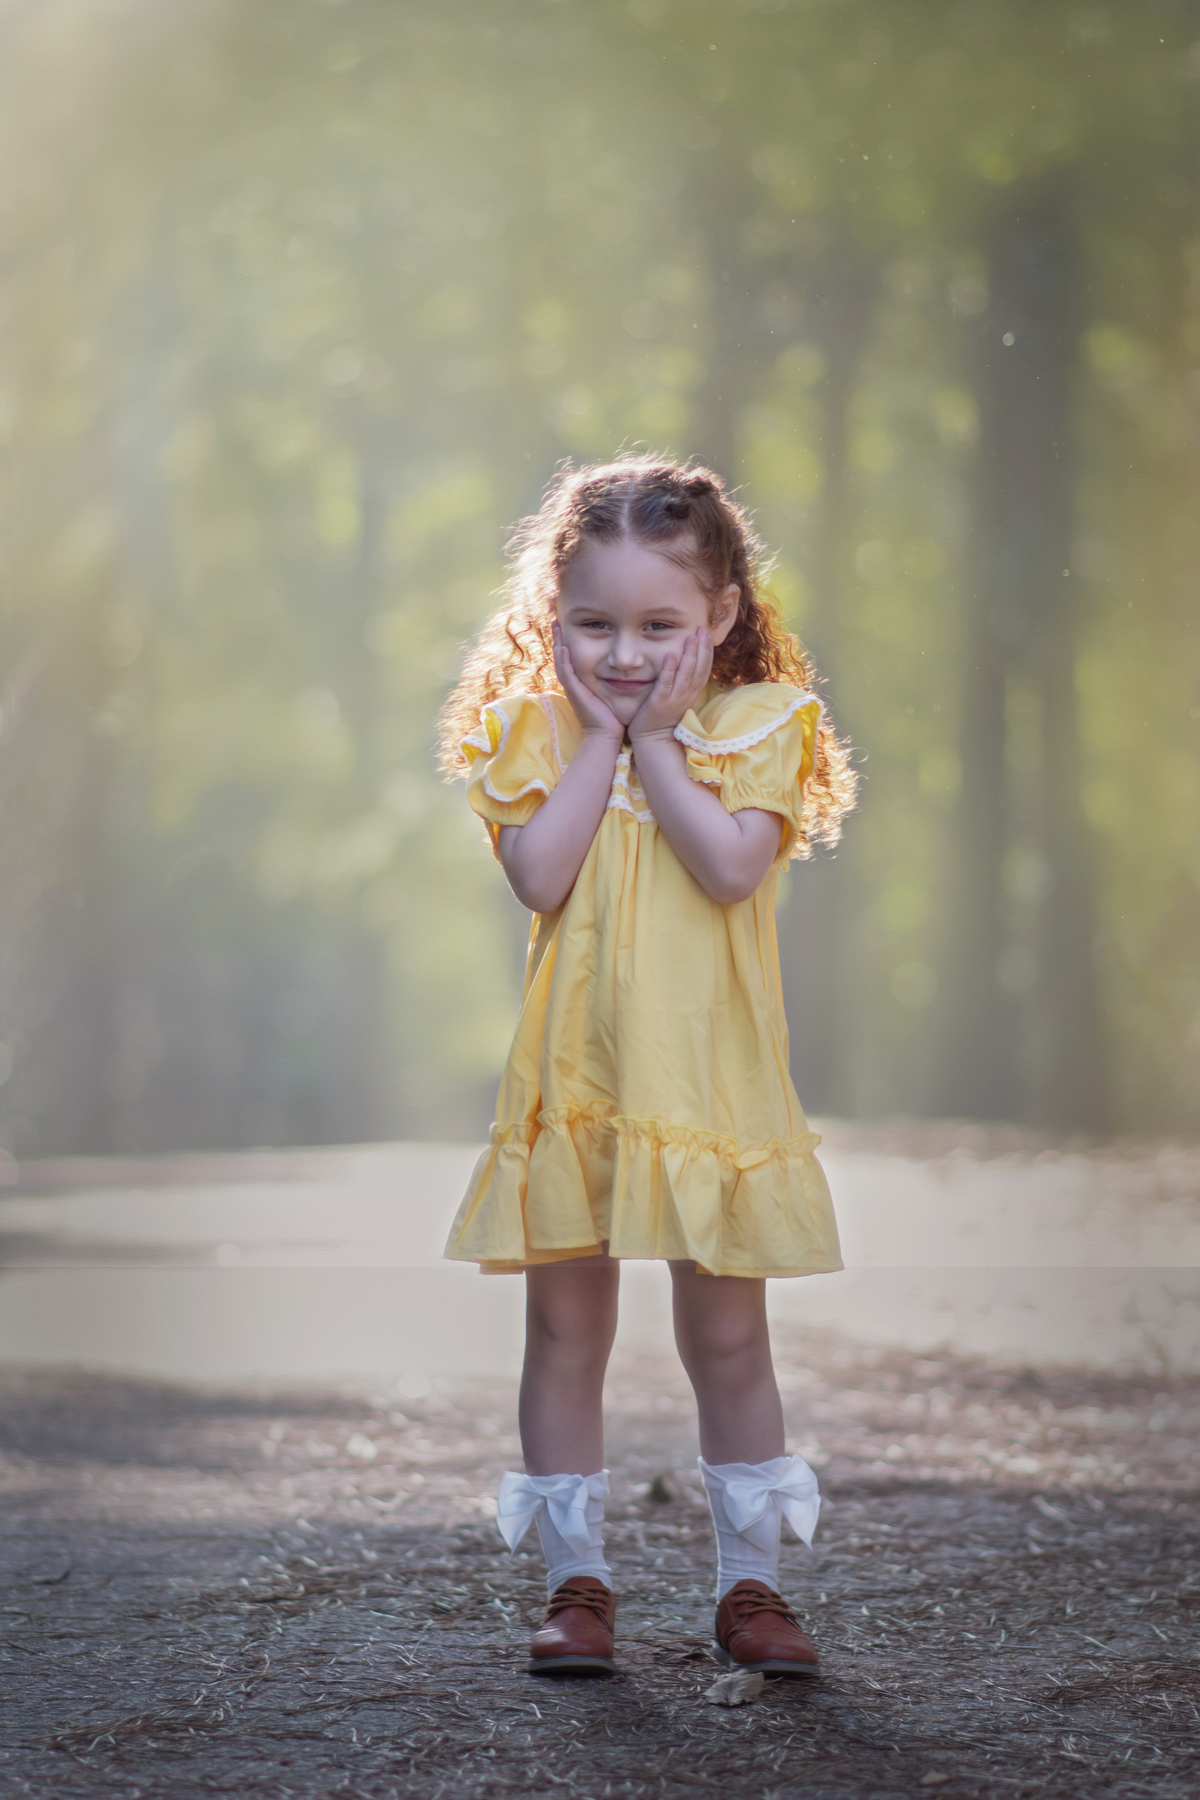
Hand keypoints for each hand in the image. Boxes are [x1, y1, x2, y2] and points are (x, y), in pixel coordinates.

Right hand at [552, 623, 624, 740]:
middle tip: (556, 620)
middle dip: (558, 638)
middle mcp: (573, 683)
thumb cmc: (610, 715)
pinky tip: (563, 648)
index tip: (566, 625)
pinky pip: (567, 674)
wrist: (605, 734)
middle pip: (561, 656)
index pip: (569, 657)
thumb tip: (621, 667)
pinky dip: (564, 660)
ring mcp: (572, 688)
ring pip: (561, 662)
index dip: (567, 642)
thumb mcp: (607, 692)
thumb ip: (610, 679)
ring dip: (558, 644)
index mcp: (579, 682)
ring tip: (556, 628)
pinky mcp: (575, 694)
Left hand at [627, 629, 712, 742]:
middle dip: (702, 648)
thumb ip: (683, 680)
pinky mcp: (659, 703)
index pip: (704, 669)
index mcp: (692, 693)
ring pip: (685, 675)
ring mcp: (674, 699)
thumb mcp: (678, 696)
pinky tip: (671, 656)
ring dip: (690, 655)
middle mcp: (686, 695)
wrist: (653, 739)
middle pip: (699, 669)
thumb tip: (687, 661)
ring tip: (691, 637)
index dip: (706, 651)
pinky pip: (666, 684)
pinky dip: (669, 670)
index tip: (706, 633)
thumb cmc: (663, 716)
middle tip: (703, 629)